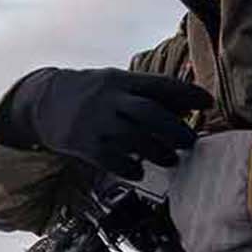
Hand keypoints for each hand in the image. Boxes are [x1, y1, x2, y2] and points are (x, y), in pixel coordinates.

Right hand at [0, 67, 208, 176]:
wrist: (43, 101)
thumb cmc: (91, 93)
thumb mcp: (117, 84)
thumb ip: (149, 94)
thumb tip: (188, 107)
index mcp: (120, 81)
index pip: (159, 85)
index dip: (186, 93)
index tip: (208, 102)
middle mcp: (109, 99)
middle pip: (149, 114)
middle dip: (175, 130)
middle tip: (190, 142)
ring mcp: (95, 122)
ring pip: (134, 139)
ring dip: (157, 152)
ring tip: (170, 159)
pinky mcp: (83, 144)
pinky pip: (112, 160)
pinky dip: (129, 167)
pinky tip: (139, 170)